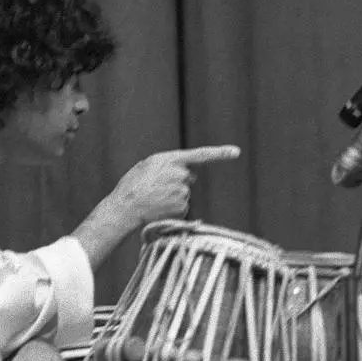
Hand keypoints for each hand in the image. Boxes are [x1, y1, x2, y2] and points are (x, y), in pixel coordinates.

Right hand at [104, 145, 241, 226]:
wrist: (125, 207)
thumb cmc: (133, 184)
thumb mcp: (148, 165)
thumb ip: (170, 165)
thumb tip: (190, 175)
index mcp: (172, 159)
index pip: (201, 155)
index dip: (220, 153)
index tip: (236, 152)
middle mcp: (181, 174)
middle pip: (188, 177)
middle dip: (177, 181)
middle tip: (156, 187)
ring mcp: (183, 191)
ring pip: (184, 193)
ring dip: (172, 196)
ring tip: (154, 198)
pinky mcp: (183, 207)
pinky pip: (182, 206)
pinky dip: (172, 208)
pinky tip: (158, 208)